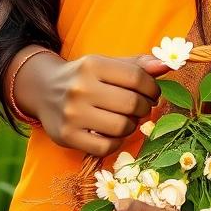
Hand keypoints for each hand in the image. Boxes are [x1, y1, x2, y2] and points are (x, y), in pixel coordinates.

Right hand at [17, 52, 171, 154]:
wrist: (43, 90)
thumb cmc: (84, 77)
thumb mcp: (107, 64)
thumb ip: (137, 65)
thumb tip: (167, 65)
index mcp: (92, 65)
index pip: (136, 77)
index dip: (152, 87)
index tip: (153, 92)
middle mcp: (80, 88)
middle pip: (131, 103)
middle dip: (145, 107)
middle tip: (142, 107)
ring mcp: (72, 114)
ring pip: (121, 126)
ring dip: (132, 125)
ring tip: (127, 119)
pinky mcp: (67, 136)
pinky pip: (106, 146)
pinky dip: (117, 141)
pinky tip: (113, 132)